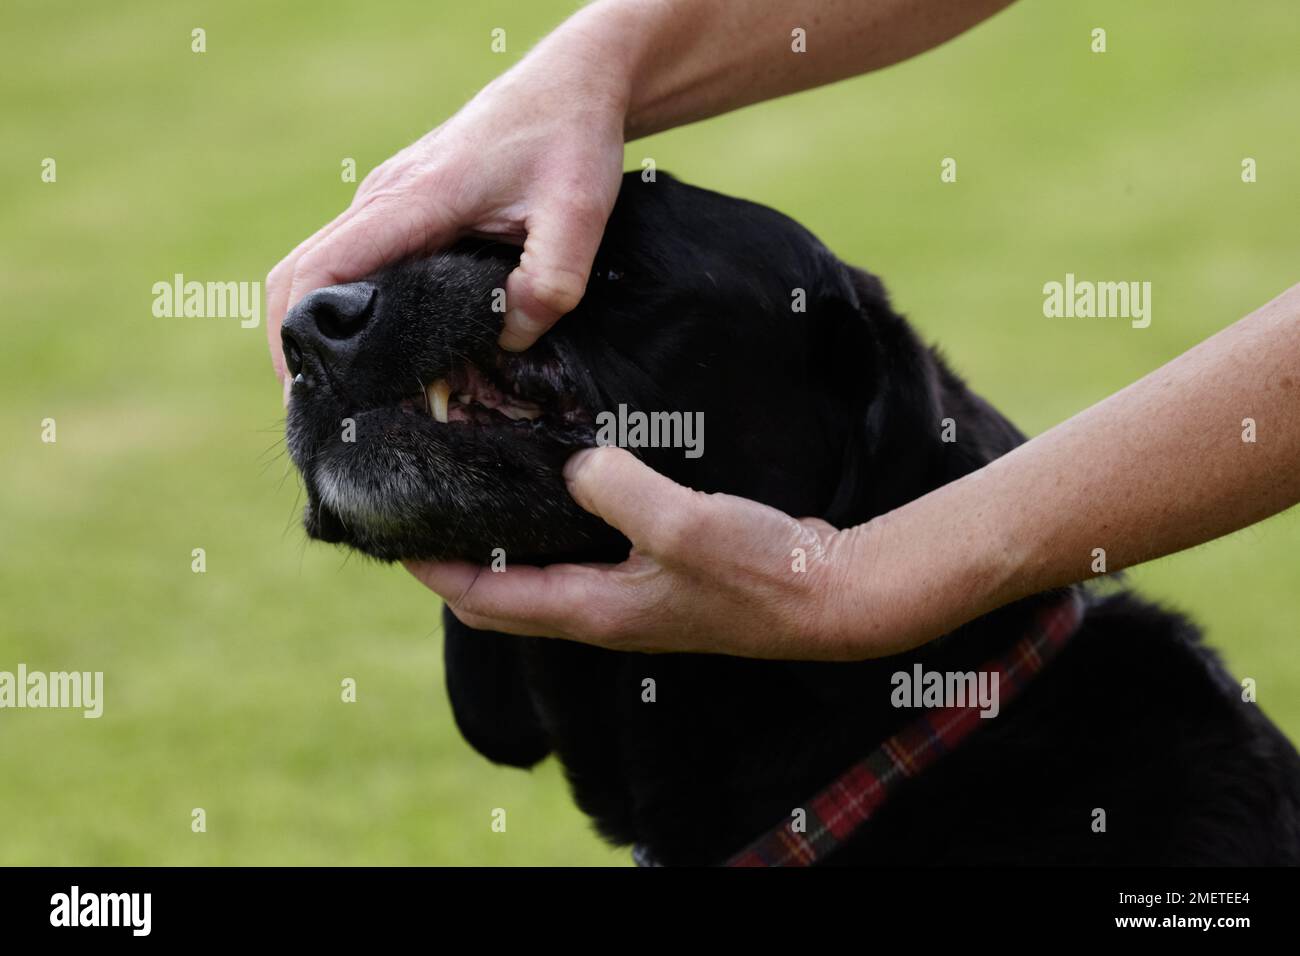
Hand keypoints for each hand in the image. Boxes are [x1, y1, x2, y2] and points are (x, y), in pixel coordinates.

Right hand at [265, 30, 628, 388]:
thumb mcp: (578, 215)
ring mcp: (389, 200)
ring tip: (354, 394)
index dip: (297, 333)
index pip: (321, 267)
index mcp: (413, 200)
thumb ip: (550, 284)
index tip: (306, 393)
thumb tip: (509, 339)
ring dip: (325, 327)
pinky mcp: (405, 208)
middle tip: (328, 413)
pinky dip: (353, 306)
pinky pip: (358, 260)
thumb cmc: (572, 140)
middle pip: (302, 273)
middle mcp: (385, 197)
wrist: (574, 84)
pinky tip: (387, 350)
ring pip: (327, 268)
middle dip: (298, 344)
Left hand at [405, 447, 864, 659]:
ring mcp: (630, 599)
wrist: (831, 597)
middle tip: (428, 503)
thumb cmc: (760, 572)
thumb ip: (618, 490)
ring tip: (481, 486)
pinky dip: (555, 528)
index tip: (393, 530)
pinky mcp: (656, 577)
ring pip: (542, 575)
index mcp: (593, 611)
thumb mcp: (682, 525)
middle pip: (502, 595)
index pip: (485, 599)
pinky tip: (563, 483)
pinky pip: (584, 554)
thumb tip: (573, 465)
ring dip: (505, 543)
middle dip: (456, 559)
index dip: (434, 570)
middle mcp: (602, 613)